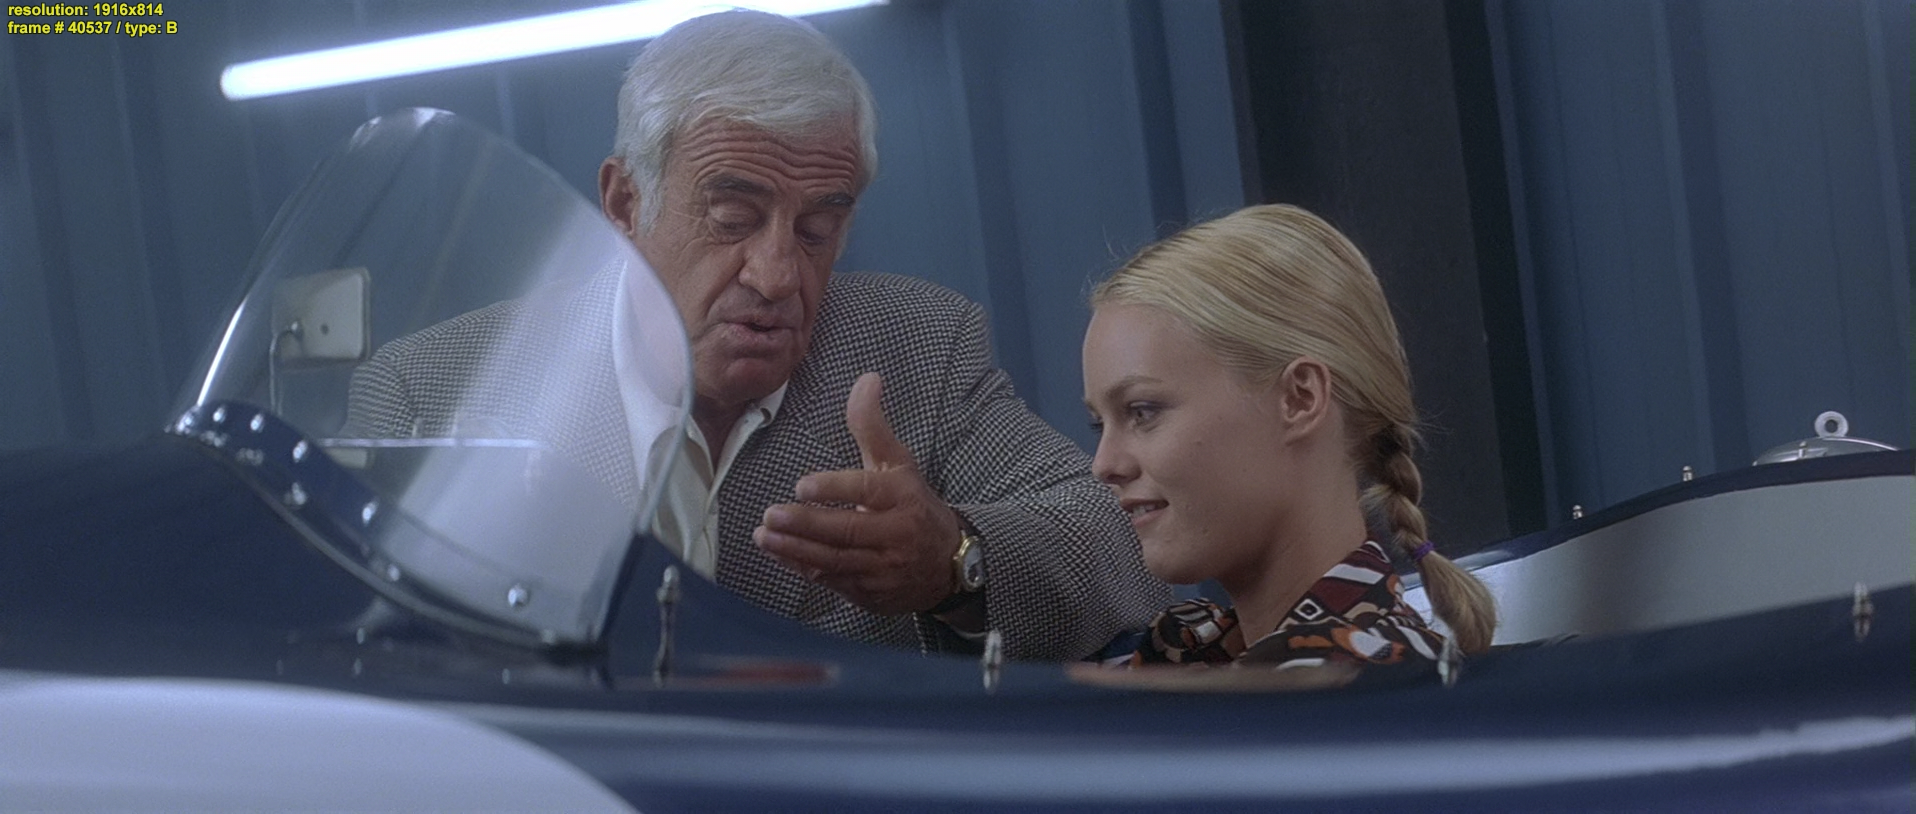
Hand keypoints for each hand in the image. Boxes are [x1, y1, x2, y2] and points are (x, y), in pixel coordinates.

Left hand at [753, 372, 961, 614]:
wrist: (948, 564)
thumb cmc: (914, 506)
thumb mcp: (899, 464)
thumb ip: (873, 426)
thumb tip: (867, 379)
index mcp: (903, 498)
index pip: (868, 492)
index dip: (835, 490)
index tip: (803, 486)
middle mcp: (895, 535)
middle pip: (847, 532)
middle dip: (806, 525)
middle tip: (771, 514)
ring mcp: (883, 569)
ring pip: (835, 560)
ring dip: (796, 549)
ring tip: (764, 535)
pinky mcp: (871, 593)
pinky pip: (833, 581)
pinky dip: (803, 568)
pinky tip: (779, 553)